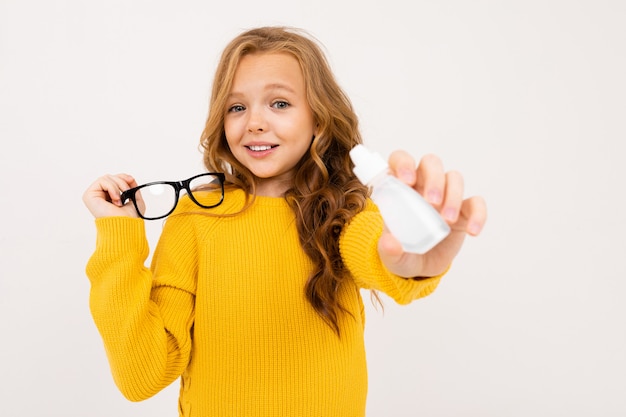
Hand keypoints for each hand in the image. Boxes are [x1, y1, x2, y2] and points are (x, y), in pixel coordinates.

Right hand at [82, 173, 140, 218]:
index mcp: (109, 197)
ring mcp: (94, 196)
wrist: (126, 226)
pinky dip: (112, 188)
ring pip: (106, 178)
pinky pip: (101, 181)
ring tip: (121, 199)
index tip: (131, 180)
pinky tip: (115, 199)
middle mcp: (100, 196)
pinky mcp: (89, 195)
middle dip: (121, 181)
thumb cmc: (131, 217)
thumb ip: (132, 187)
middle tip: (127, 191)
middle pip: (110, 177)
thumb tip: (129, 177)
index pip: (113, 180)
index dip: (122, 177)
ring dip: (118, 186)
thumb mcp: (135, 199)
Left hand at [377, 151, 486, 277]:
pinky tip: (472, 231)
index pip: (400, 160)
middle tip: (431, 202)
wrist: (421, 269)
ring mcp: (445, 196)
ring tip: (447, 221)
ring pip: (454, 178)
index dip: (403, 164)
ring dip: (453, 195)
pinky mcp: (463, 211)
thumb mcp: (391, 256)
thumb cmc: (402, 253)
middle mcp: (422, 186)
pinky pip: (475, 202)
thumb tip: (389, 242)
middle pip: (431, 163)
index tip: (407, 181)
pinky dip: (478, 214)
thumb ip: (387, 250)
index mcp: (400, 189)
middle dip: (433, 179)